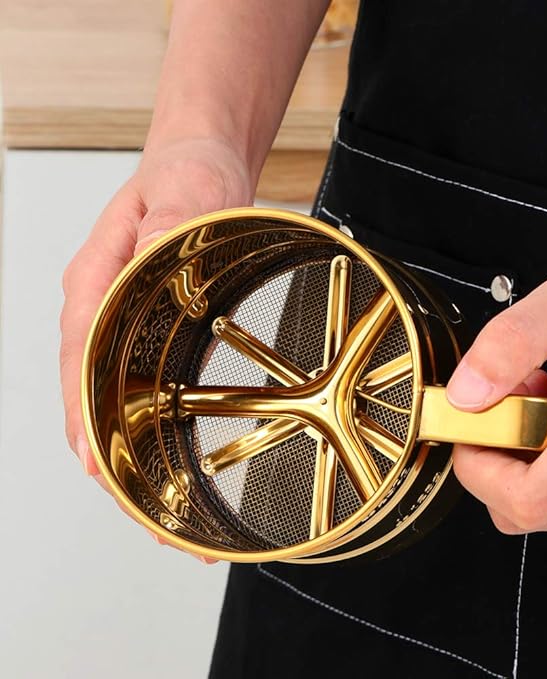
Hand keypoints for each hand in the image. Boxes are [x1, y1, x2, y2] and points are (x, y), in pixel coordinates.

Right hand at [60, 137, 252, 559]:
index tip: (100, 469)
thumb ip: (165, 225)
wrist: (200, 164)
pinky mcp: (151, 334)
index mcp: (97, 284)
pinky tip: (167, 469)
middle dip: (118, 469)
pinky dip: (148, 437)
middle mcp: (102, 314)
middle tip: (162, 528)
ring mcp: (124, 328)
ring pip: (113, 408)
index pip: (79, 363)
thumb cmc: (184, 175)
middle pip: (93, 403)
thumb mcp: (181, 191)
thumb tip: (154, 254)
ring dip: (135, 466)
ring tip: (171, 523)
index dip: (87, 421)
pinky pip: (139, 393)